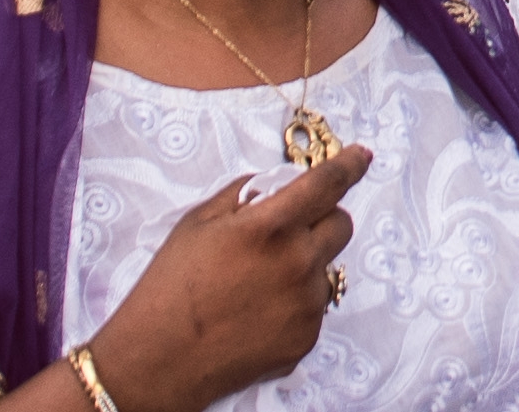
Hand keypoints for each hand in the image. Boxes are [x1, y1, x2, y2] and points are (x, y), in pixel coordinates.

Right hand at [87, 149, 368, 411]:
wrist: (157, 361)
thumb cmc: (169, 287)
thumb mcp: (198, 223)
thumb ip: (246, 194)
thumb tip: (280, 184)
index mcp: (270, 226)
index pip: (327, 184)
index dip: (349, 165)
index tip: (361, 156)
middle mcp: (298, 262)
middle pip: (341, 224)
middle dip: (321, 219)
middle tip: (288, 231)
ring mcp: (306, 304)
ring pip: (326, 268)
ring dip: (305, 266)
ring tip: (257, 285)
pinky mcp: (306, 338)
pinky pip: (313, 307)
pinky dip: (294, 304)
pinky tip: (256, 314)